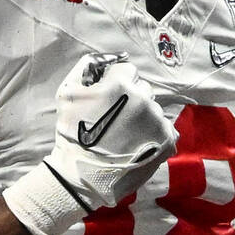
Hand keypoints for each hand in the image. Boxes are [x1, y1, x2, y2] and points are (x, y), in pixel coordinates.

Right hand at [44, 52, 176, 210]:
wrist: (82, 176)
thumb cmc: (72, 134)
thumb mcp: (68, 93)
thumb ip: (86, 67)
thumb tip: (106, 58)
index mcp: (121, 85)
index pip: (127, 70)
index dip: (116, 83)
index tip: (108, 99)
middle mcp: (143, 100)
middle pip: (142, 89)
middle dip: (131, 99)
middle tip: (115, 120)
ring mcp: (157, 122)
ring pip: (153, 109)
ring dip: (143, 117)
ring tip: (124, 136)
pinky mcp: (167, 141)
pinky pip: (165, 128)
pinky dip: (154, 134)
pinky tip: (137, 144)